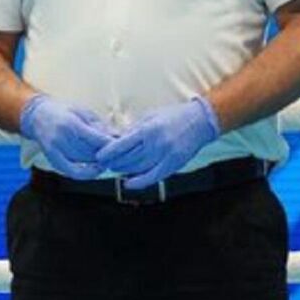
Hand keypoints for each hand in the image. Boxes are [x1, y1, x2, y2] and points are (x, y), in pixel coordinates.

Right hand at [19, 94, 113, 178]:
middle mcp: (62, 138)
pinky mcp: (52, 159)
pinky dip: (86, 173)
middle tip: (117, 155)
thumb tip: (118, 136)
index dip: (111, 145)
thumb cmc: (63, 112)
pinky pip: (72, 171)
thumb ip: (99, 126)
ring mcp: (55, 150)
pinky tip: (95, 170)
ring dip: (98, 163)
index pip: (96, 139)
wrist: (38, 116)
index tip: (121, 146)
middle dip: (106, 155)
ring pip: (83, 162)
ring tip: (107, 160)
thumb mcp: (83, 112)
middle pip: (91, 152)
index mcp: (71, 123)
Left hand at [95, 95, 220, 189]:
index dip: (108, 152)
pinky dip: (139, 182)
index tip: (100, 156)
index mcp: (148, 129)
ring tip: (116, 169)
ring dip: (124, 171)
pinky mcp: (174, 164)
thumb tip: (116, 140)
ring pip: (138, 169)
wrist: (200, 121)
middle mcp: (156, 143)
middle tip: (105, 164)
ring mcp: (166, 155)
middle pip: (128, 158)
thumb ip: (134, 129)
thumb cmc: (173, 116)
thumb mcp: (150, 116)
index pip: (122, 144)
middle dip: (114, 162)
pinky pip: (153, 177)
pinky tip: (129, 183)